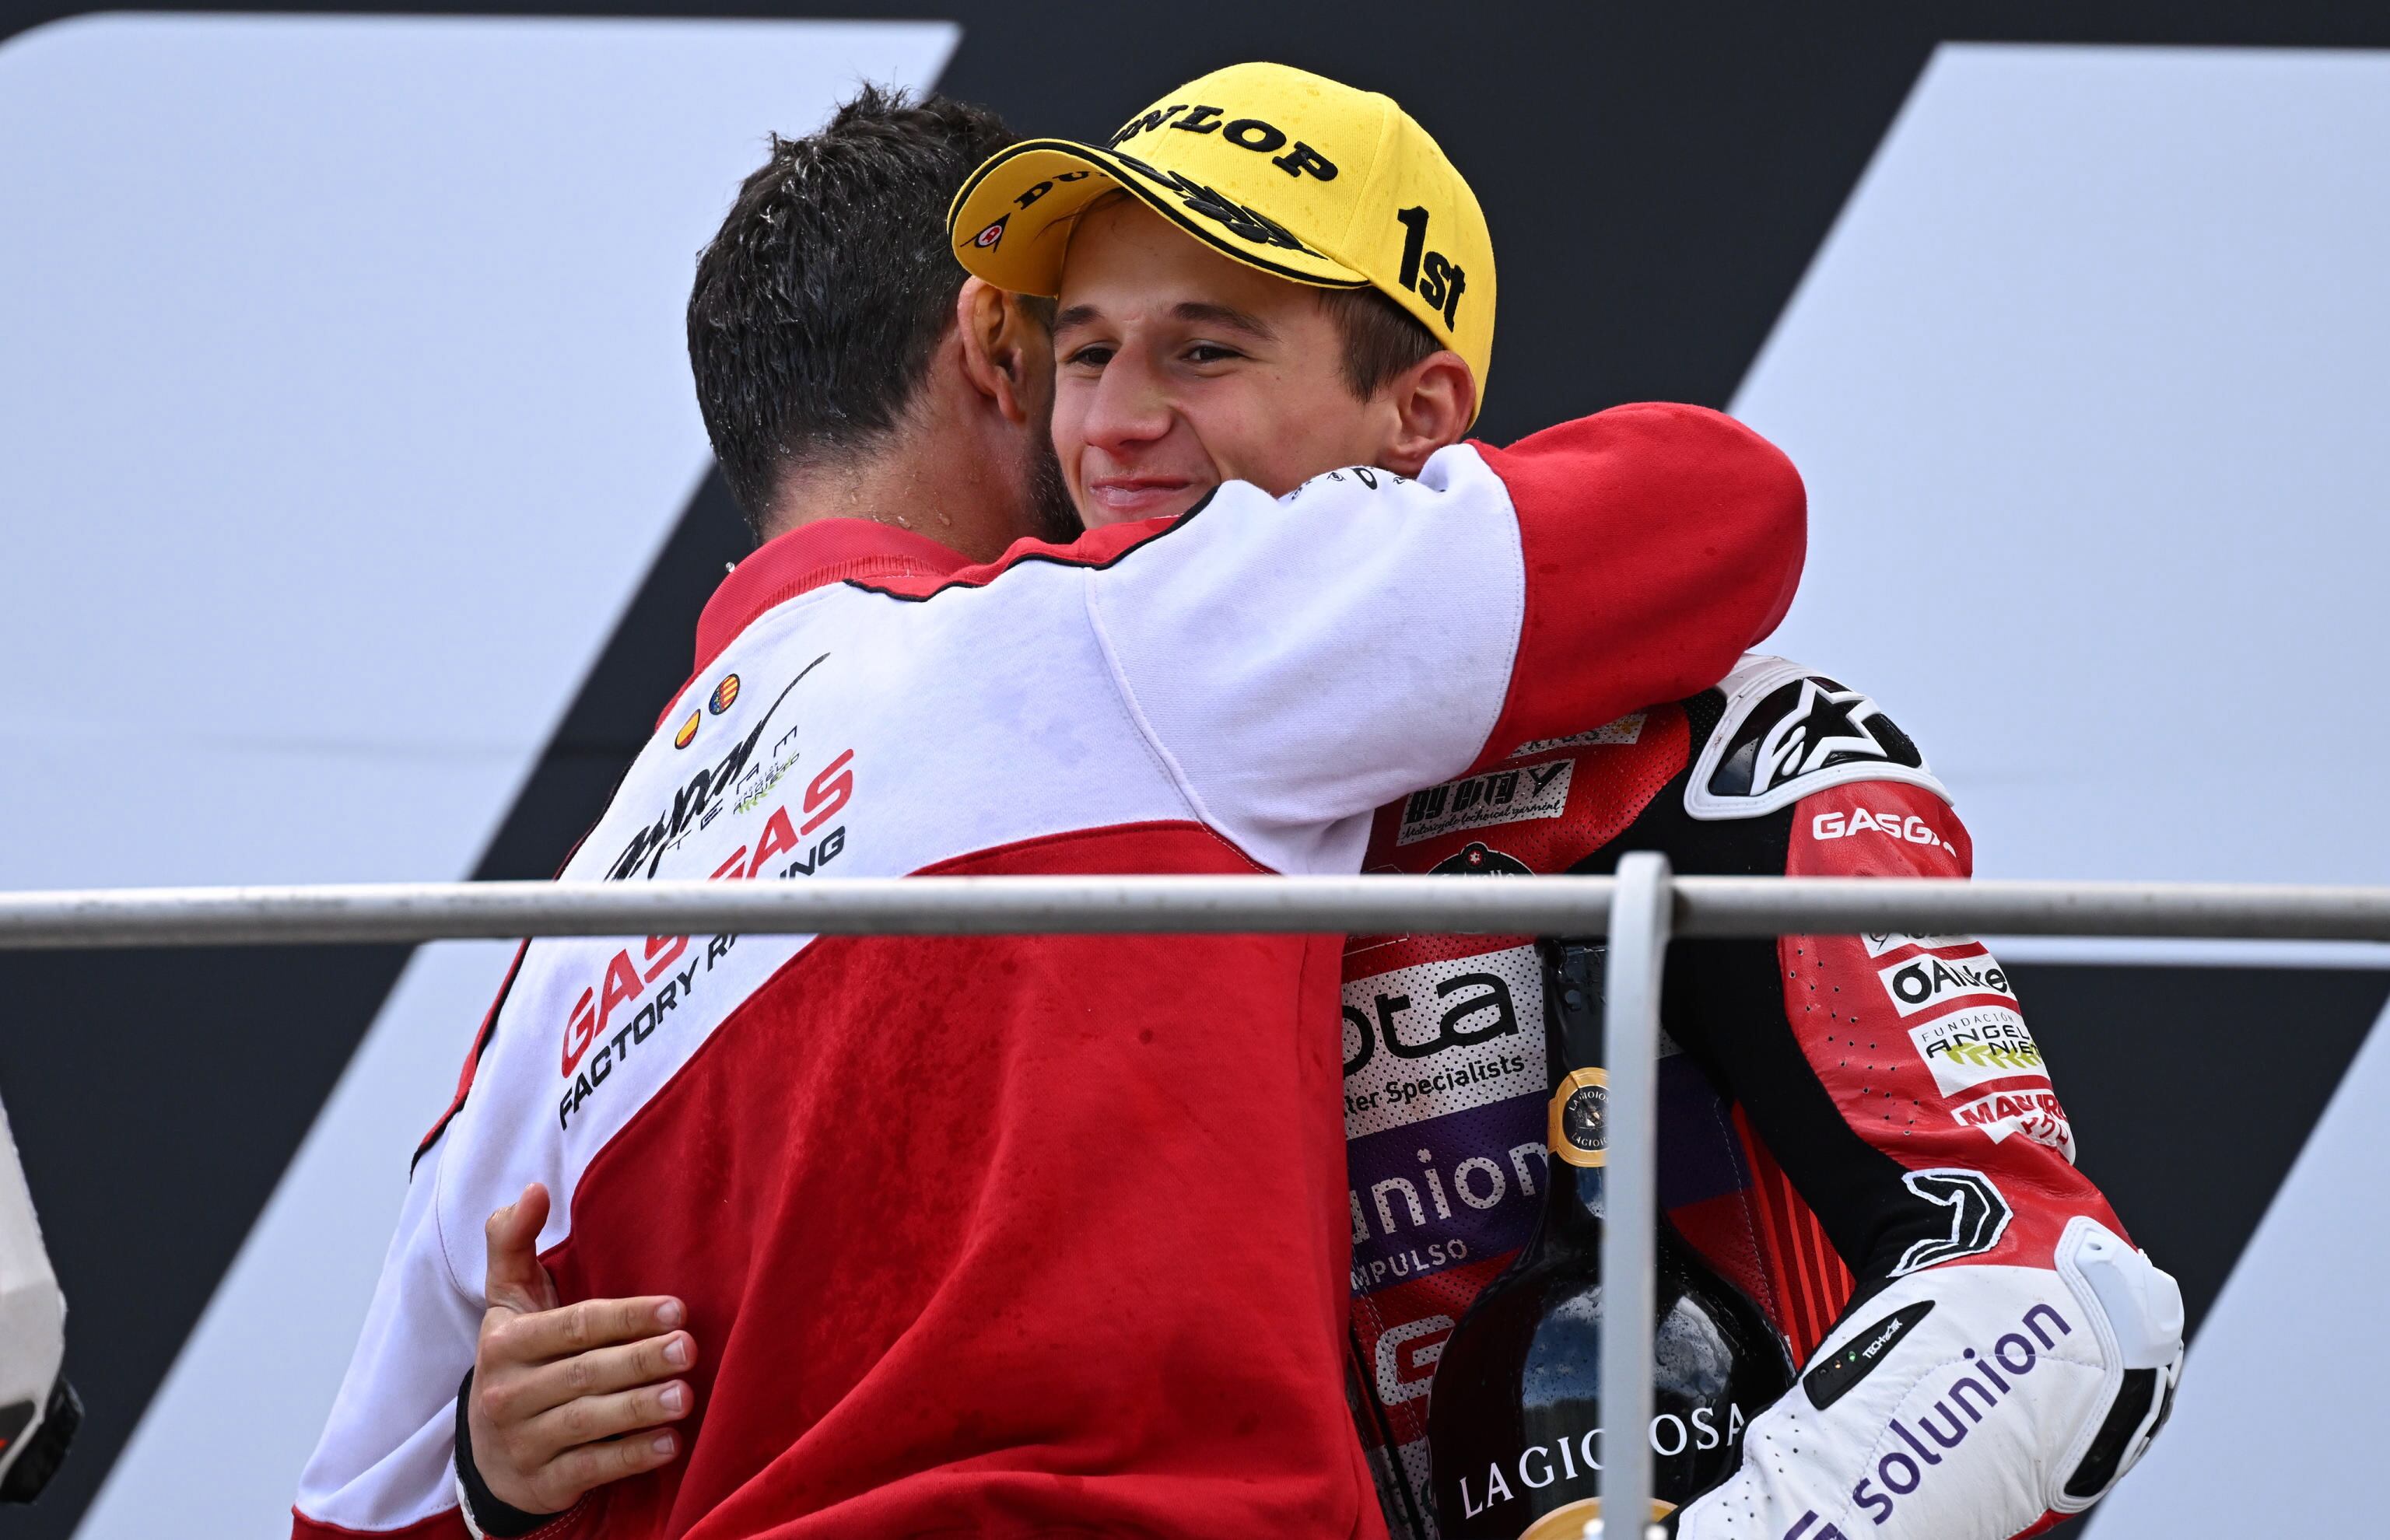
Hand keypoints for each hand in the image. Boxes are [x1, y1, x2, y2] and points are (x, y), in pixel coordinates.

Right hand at [466, 1183, 696, 1514]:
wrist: (490, 1453)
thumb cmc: (517, 1359)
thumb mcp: (508, 1302)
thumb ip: (514, 1242)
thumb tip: (534, 1187)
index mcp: (505, 1342)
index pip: (573, 1326)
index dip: (626, 1316)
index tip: (678, 1308)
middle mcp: (506, 1394)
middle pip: (584, 1373)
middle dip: (639, 1360)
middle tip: (689, 1348)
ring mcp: (522, 1442)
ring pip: (586, 1423)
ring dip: (639, 1409)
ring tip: (685, 1395)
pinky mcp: (541, 1483)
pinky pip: (589, 1469)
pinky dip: (629, 1457)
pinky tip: (670, 1444)